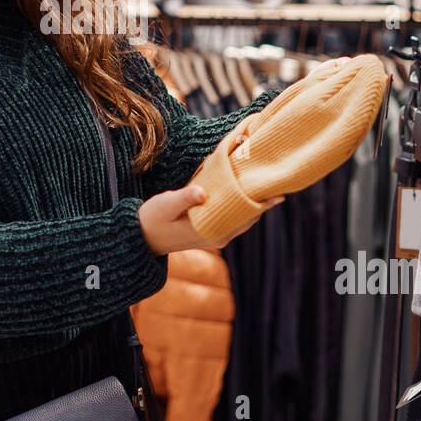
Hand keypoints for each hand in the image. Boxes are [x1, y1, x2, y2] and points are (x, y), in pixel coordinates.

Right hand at [139, 154, 286, 254]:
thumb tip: (203, 192)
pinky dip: (240, 205)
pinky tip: (242, 190)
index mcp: (210, 231)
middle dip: (262, 202)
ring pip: (241, 218)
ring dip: (252, 202)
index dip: (262, 206)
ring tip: (263, 184)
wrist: (141, 238)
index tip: (279, 194)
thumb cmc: (152, 219)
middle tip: (276, 182)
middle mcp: (217, 236)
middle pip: (247, 218)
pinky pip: (231, 217)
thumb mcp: (166, 204)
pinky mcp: (209, 230)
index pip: (244, 218)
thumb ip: (184, 198)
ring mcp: (214, 234)